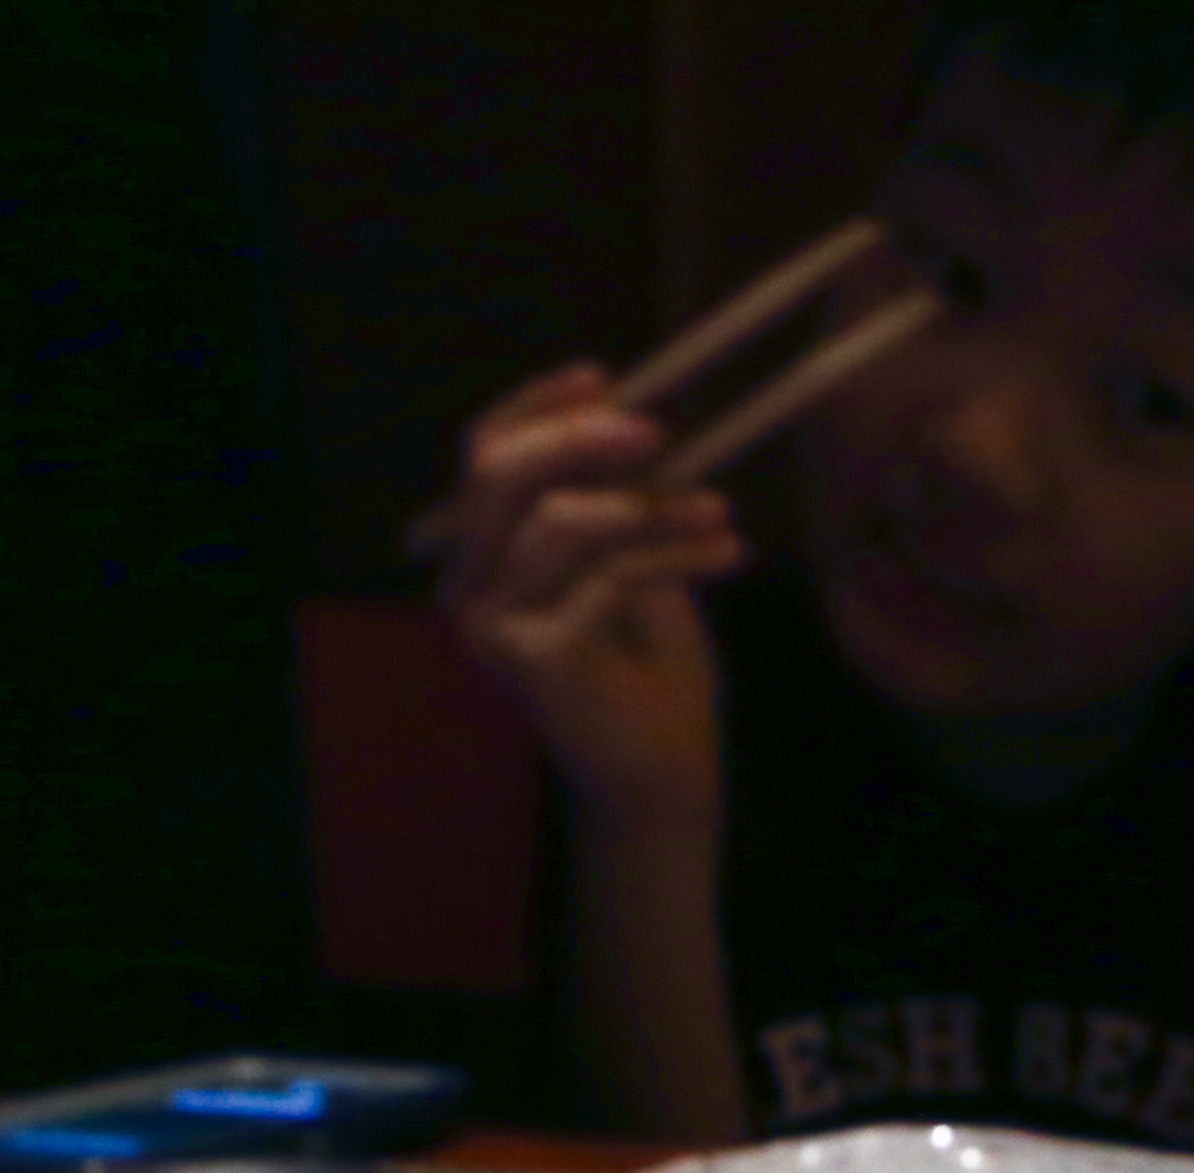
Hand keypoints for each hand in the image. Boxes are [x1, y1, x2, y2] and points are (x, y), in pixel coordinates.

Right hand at [428, 363, 741, 829]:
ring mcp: (487, 625)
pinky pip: (602, 574)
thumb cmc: (651, 671)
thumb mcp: (632, 556)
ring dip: (654, 507)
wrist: (663, 775)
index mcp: (480, 556)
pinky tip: (729, 552)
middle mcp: (464, 588)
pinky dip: (675, 554)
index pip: (485, 452)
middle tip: (660, 431)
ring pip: (561, 521)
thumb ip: (613, 492)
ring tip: (719, 511)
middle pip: (497, 474)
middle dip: (579, 438)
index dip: (540, 405)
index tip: (607, 376)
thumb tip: (626, 409)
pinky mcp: (527, 656)